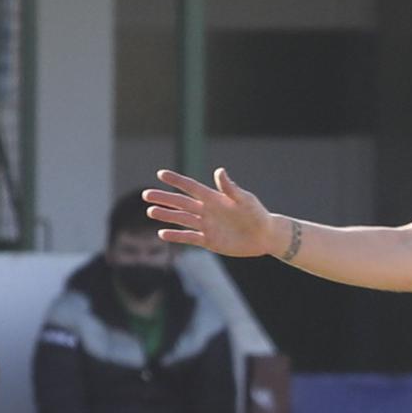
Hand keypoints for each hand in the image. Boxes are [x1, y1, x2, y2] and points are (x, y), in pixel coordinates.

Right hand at [143, 168, 281, 258]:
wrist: (264, 235)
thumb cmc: (257, 213)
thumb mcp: (244, 199)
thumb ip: (230, 188)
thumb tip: (219, 171)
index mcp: (214, 198)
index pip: (191, 187)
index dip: (176, 180)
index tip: (160, 174)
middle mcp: (207, 210)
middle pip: (181, 203)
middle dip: (164, 198)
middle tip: (146, 194)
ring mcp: (206, 226)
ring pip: (182, 219)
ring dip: (166, 216)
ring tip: (151, 212)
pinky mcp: (209, 241)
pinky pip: (190, 237)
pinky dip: (177, 236)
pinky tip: (162, 233)